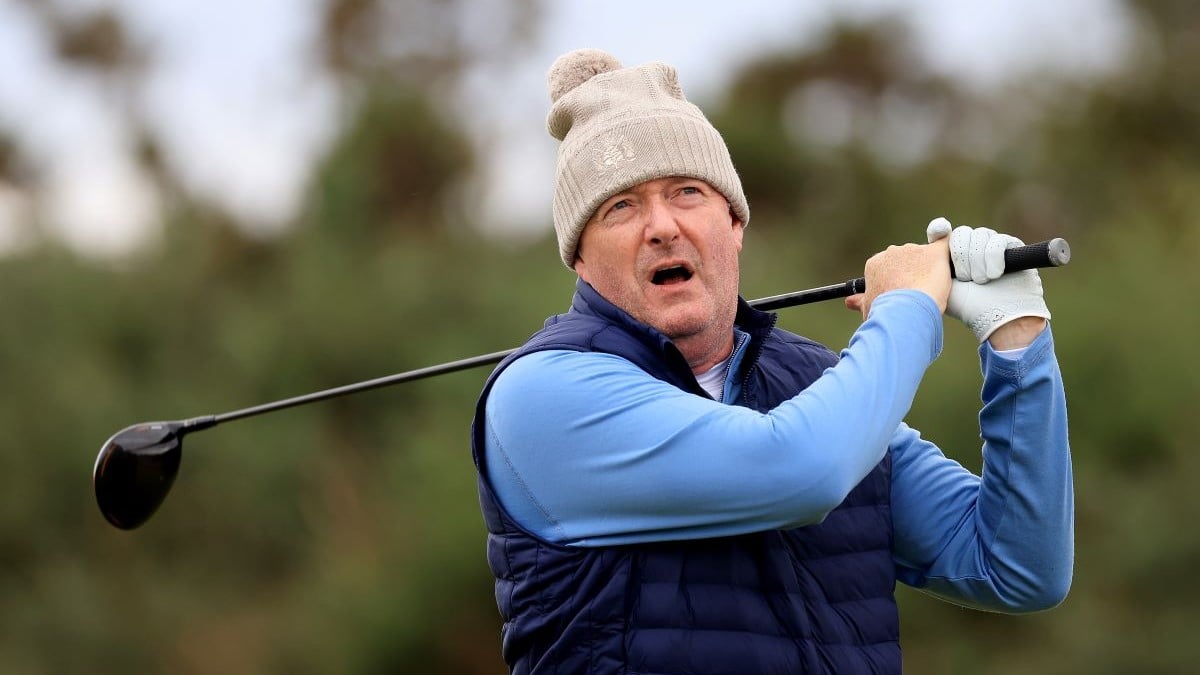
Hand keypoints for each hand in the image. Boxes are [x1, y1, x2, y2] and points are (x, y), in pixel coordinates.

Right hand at [846, 238, 950, 318]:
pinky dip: (948, 248)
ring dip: (929, 269)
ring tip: (932, 290)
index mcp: (875, 264)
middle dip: (912, 273)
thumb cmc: (885, 312)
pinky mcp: (935, 253)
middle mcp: (892, 252)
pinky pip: (944, 244)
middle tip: (917, 293)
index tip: (900, 294)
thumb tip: (849, 302)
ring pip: (924, 257)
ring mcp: (914, 250)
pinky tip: (951, 258)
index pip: (888, 268)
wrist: (905, 311)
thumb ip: (861, 300)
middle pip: (906, 260)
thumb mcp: (869, 307)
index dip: (895, 282)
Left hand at [926, 217, 1050, 343]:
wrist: (997, 319)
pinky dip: (993, 257)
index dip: (938, 229)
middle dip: (961, 256)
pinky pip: (999, 241)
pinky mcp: (1012, 247)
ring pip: (980, 235)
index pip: (942, 232)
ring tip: (980, 281)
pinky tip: (994, 274)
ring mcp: (992, 246)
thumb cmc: (968, 306)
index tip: (939, 230)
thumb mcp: (942, 285)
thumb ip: (931, 266)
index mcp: (952, 256)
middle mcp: (972, 247)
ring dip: (977, 260)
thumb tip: (928, 245)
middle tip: (965, 278)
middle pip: (961, 233)